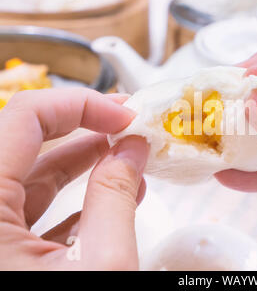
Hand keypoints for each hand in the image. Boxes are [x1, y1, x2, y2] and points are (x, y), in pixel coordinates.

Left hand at [0, 88, 148, 269]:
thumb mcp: (100, 263)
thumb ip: (114, 199)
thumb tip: (132, 148)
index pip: (24, 118)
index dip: (81, 105)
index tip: (125, 116)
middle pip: (26, 141)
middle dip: (84, 126)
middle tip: (128, 123)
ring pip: (32, 177)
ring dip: (85, 162)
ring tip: (128, 156)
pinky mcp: (6, 253)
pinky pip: (35, 211)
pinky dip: (78, 199)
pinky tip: (116, 195)